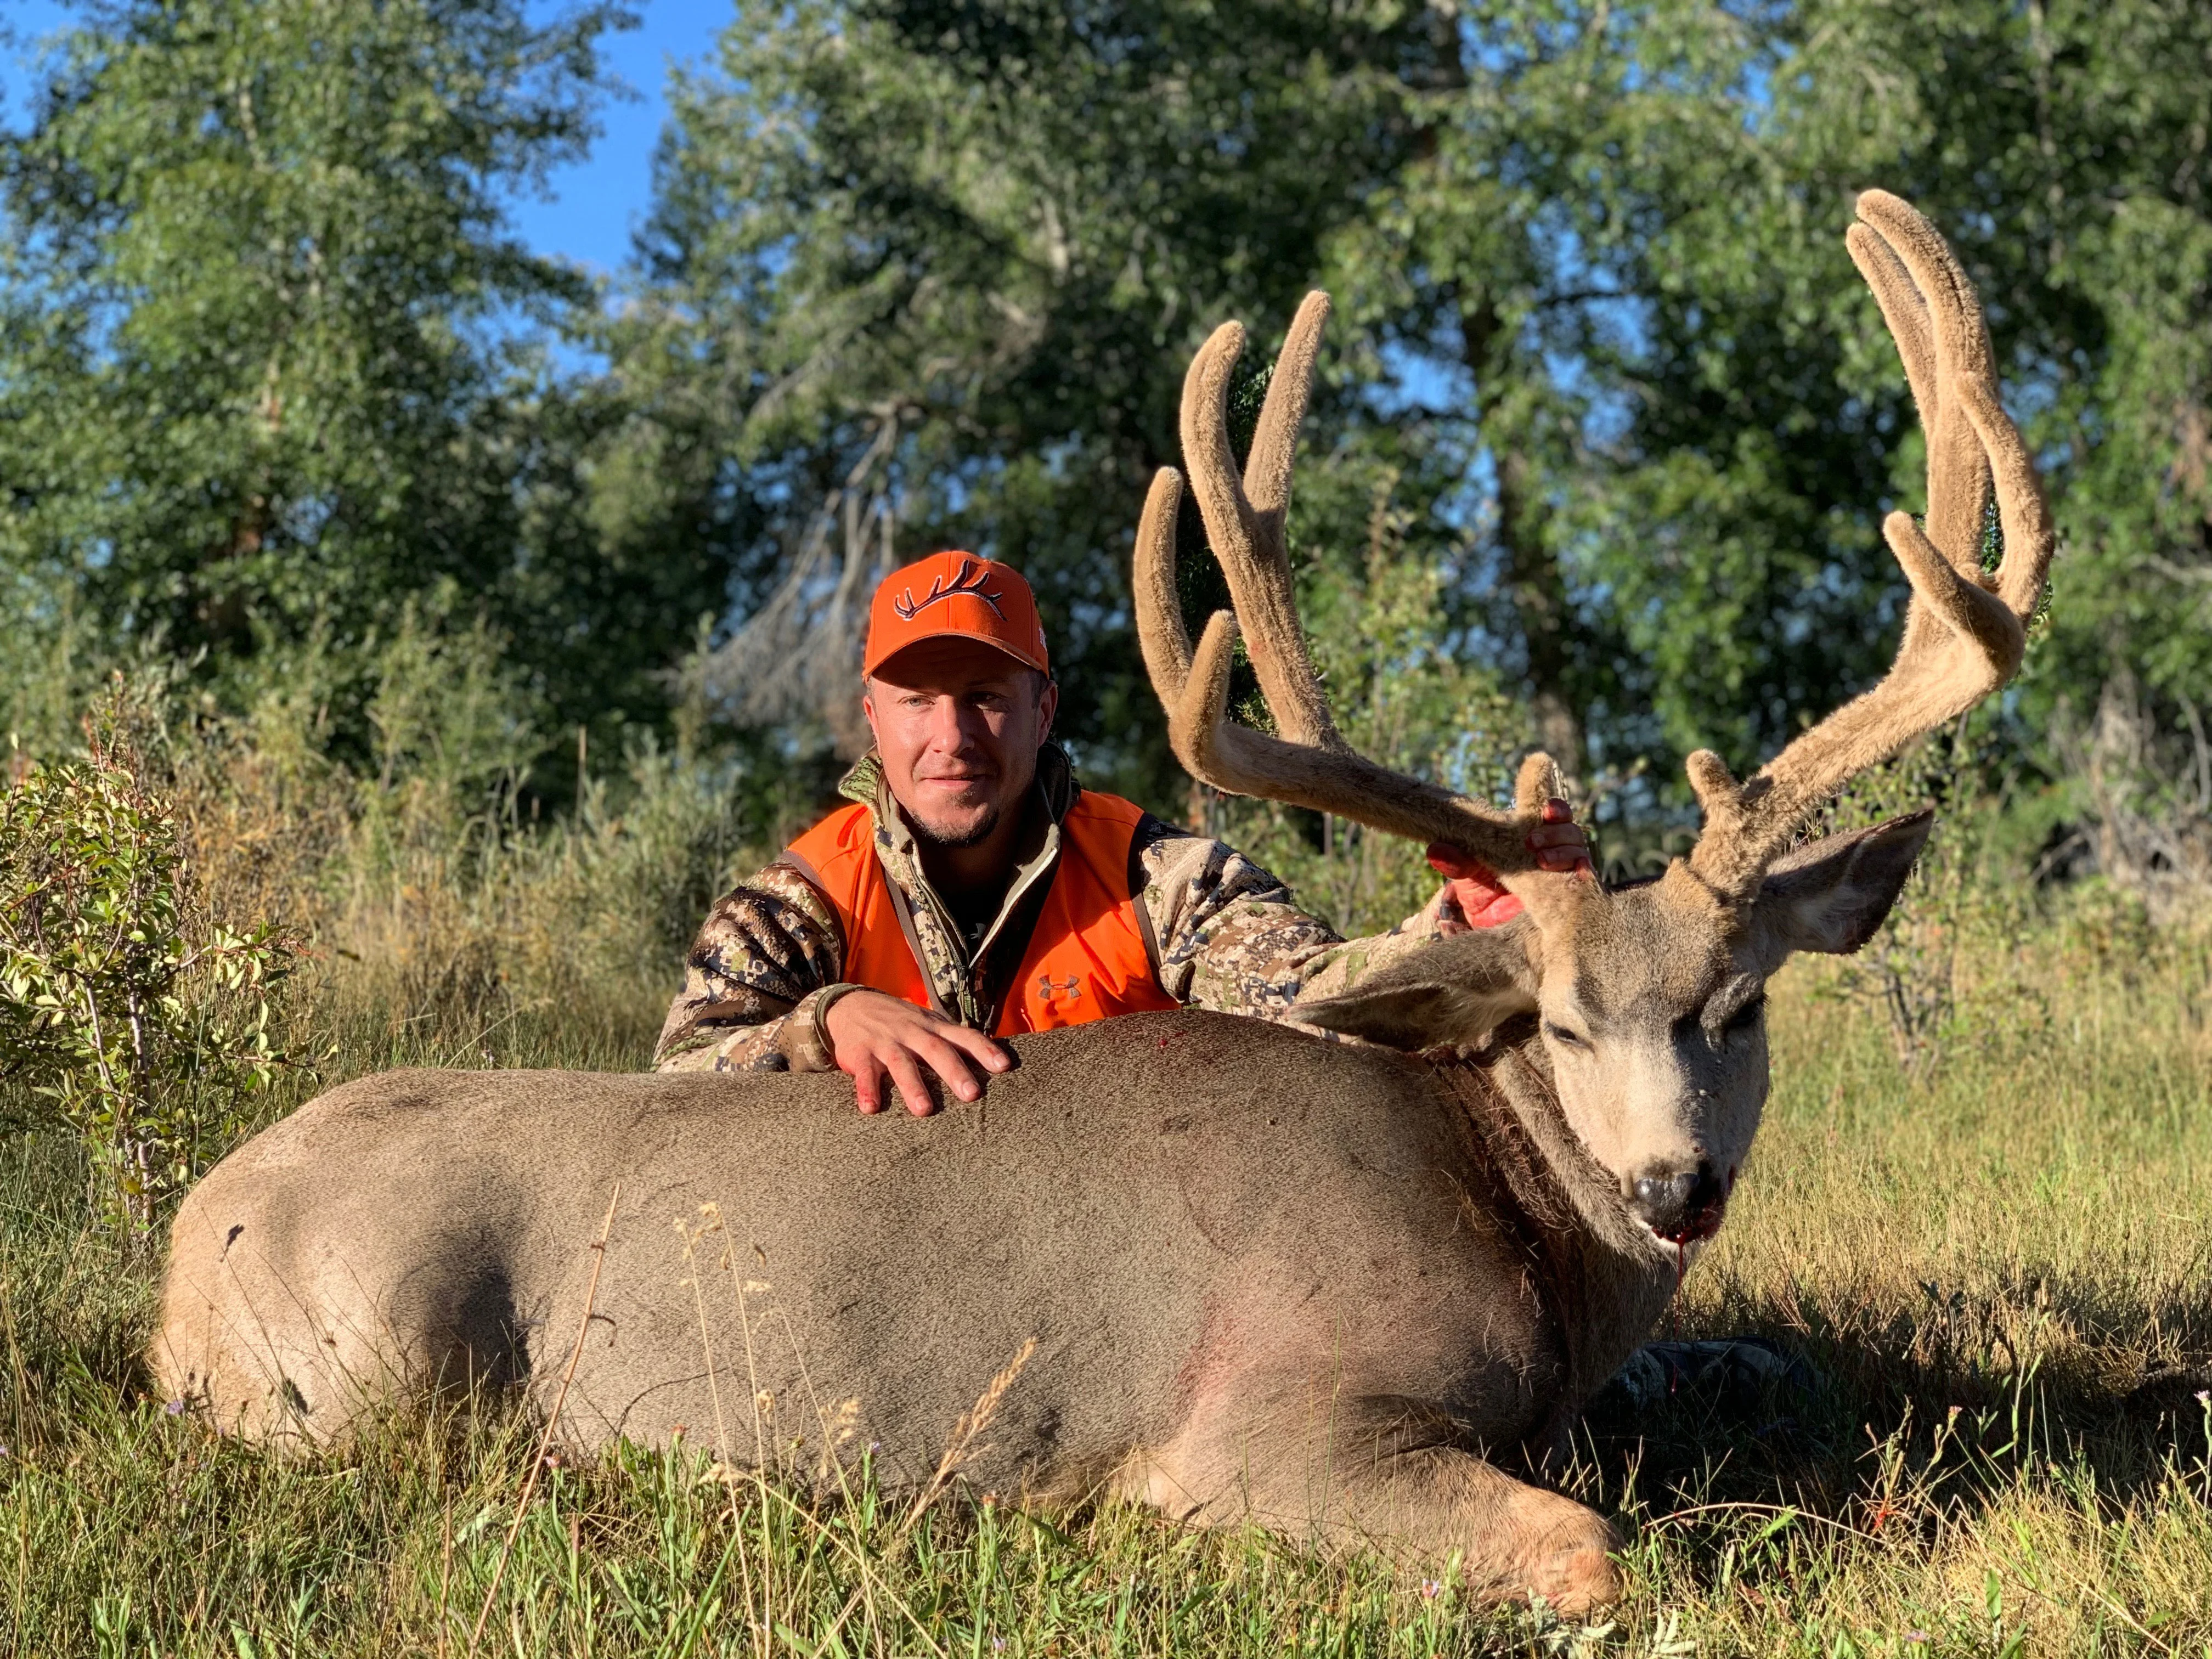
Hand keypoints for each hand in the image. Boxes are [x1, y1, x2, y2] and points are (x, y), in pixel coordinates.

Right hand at [822, 989, 1009, 1116]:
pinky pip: (864, 1074)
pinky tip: (871, 1108)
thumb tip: (996, 1060)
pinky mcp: (859, 1054)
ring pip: (902, 1064)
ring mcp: (885, 1042)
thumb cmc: (900, 1021)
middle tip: (972, 1094)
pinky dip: (867, 1090)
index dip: (984, 1049)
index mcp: (933, 1027)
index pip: (964, 1036)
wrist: (850, 1004)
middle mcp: (912, 1032)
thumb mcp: (928, 1023)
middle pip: (936, 1050)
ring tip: (924, 1110)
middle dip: (954, 1072)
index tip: (1004, 1066)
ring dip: (913, 1086)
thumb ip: (954, 1040)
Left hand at [1426, 798, 1594, 932]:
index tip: (1543, 788)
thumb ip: (1456, 863)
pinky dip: (1579, 872)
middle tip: (1531, 840)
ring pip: (1580, 850)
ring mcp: (1567, 873)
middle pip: (1568, 828)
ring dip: (1563, 849)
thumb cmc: (1485, 903)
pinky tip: (1568, 875)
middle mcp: (1553, 852)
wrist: (1498, 945)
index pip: (1544, 812)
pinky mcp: (1577, 896)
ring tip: (1540, 860)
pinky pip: (1587, 878)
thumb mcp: (1467, 881)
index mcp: (1529, 839)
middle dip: (1556, 826)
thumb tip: (1435, 849)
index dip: (1548, 799)